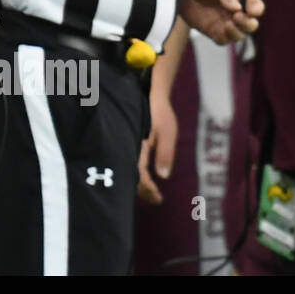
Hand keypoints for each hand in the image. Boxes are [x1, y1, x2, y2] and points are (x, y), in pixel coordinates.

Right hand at [137, 87, 176, 204]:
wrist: (149, 94)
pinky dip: (137, 174)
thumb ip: (165, 154)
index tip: (158, 198)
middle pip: (130, 175)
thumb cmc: (160, 113)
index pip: (138, 173)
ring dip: (139, 184)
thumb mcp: (167, 132)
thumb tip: (163, 177)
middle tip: (156, 199)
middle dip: (143, 190)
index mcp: (137, 146)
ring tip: (152, 192)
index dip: (147, 188)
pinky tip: (144, 177)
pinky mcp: (128, 143)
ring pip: (128, 170)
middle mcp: (128, 147)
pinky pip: (130, 162)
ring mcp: (127, 145)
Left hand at [179, 0, 263, 44]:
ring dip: (237, 33)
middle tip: (236, 17)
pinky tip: (219, 31)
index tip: (250, 11)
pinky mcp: (213, 31)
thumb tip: (238, 9)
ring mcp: (225, 23)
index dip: (256, 11)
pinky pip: (223, 41)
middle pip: (251, 25)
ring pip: (239, 35)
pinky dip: (224, 38)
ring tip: (228, 24)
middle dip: (248, 24)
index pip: (257, 8)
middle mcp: (236, 13)